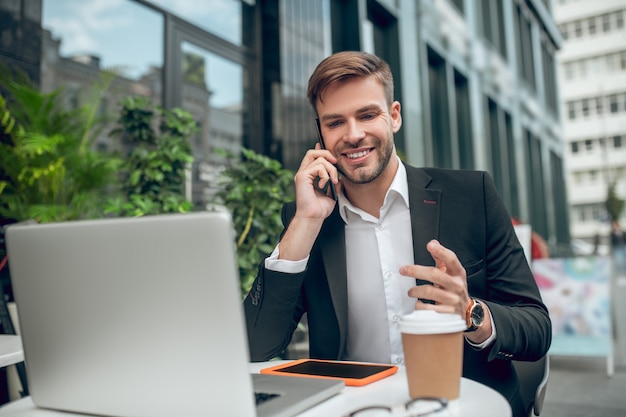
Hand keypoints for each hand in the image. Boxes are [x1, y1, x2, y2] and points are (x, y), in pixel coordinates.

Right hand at [276, 144, 338, 260]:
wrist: (313, 217)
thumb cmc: (319, 209)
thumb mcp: (331, 194)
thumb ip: (334, 184)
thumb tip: (340, 177)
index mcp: (308, 176)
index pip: (312, 157)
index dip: (319, 150)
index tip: (326, 148)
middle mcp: (303, 173)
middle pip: (312, 152)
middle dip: (326, 154)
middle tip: (335, 164)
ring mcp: (301, 174)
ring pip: (318, 158)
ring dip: (330, 169)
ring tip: (332, 181)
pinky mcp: (302, 177)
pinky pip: (317, 167)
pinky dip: (325, 174)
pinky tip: (324, 184)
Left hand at [399, 240, 470, 317]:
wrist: (468, 311)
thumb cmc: (455, 289)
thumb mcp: (452, 273)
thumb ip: (442, 259)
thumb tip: (433, 243)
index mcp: (458, 273)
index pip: (451, 259)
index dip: (441, 251)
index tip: (430, 245)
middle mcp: (457, 285)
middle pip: (435, 274)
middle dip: (416, 271)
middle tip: (403, 270)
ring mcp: (453, 300)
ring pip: (430, 292)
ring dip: (415, 291)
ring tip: (410, 292)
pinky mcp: (447, 313)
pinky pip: (429, 309)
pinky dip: (420, 306)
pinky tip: (418, 304)